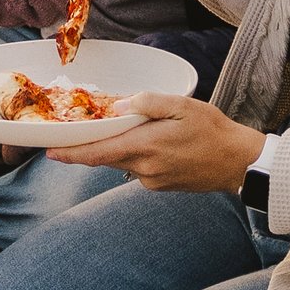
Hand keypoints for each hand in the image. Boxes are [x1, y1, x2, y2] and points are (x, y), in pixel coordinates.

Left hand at [85, 94, 265, 193]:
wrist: (238, 163)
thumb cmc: (212, 129)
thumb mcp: (181, 105)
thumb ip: (147, 103)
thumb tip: (117, 107)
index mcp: (146, 148)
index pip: (99, 153)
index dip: (72, 153)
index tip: (50, 152)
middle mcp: (145, 169)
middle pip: (106, 158)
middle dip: (87, 147)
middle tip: (70, 133)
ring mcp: (153, 181)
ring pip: (122, 162)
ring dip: (114, 148)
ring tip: (117, 129)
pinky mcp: (161, 186)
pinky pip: (138, 168)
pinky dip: (133, 154)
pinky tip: (147, 141)